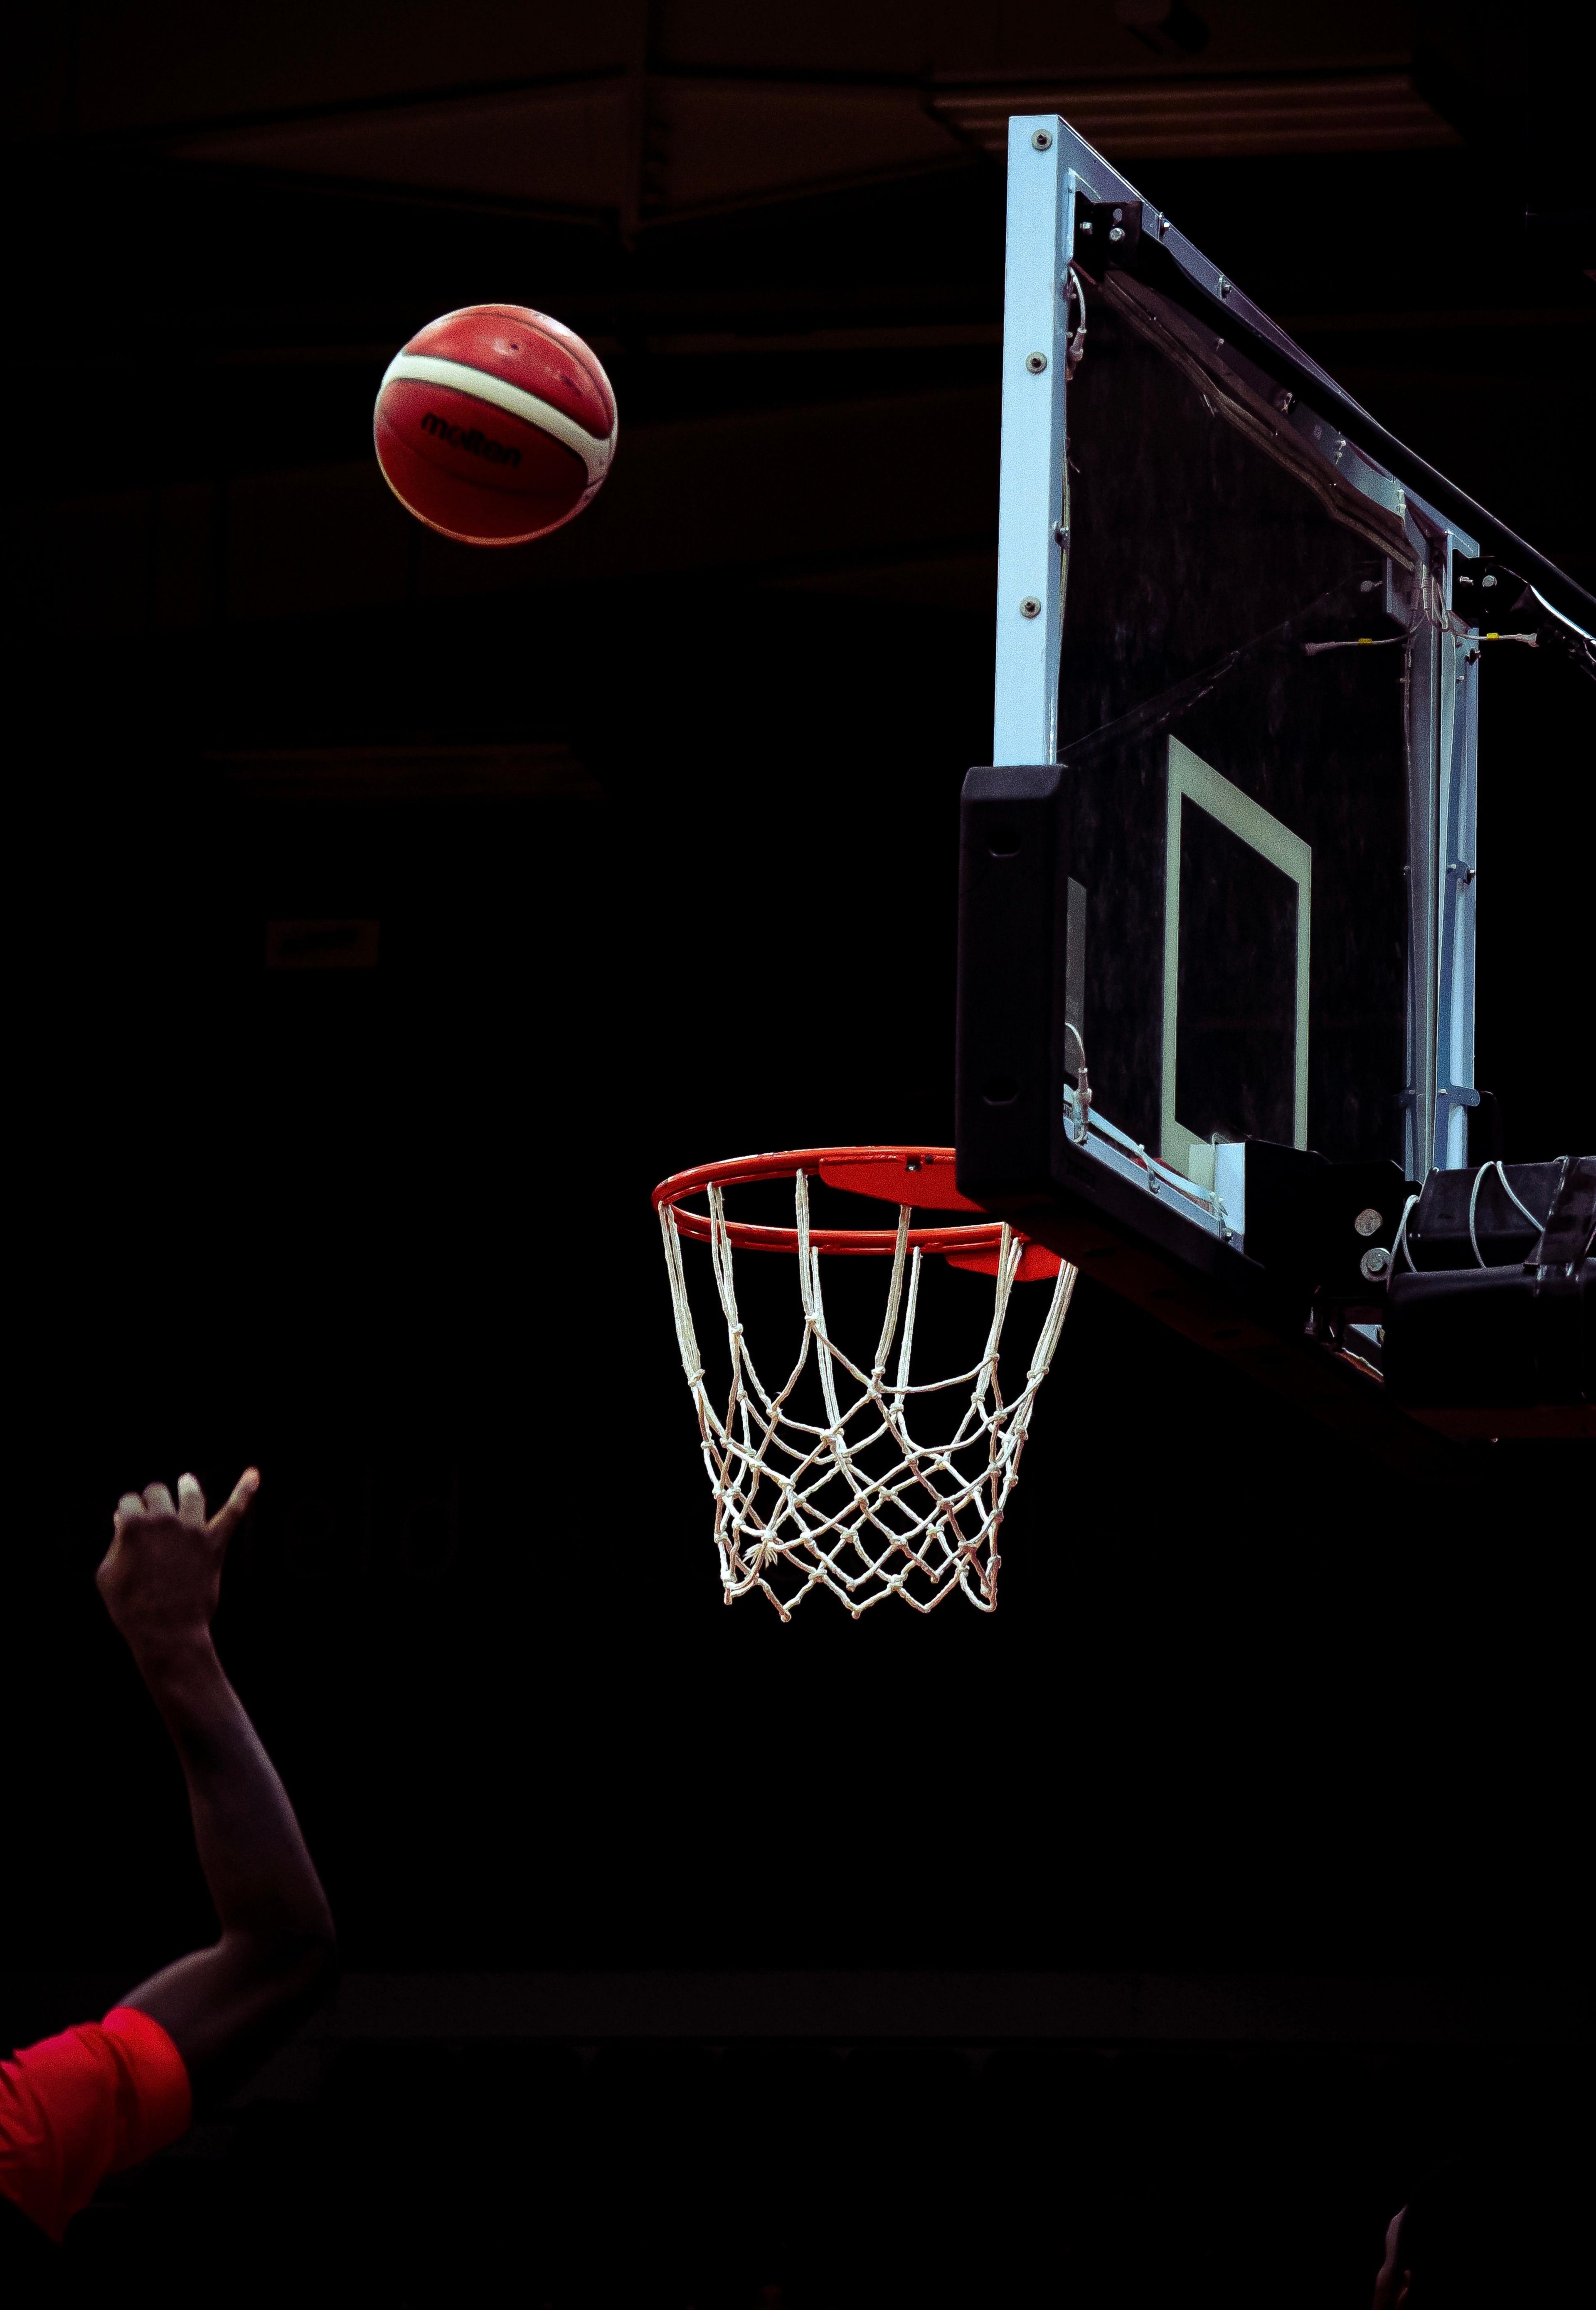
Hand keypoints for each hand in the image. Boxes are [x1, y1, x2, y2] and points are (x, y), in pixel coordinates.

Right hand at [97, 1469, 259, 1658]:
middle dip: (151, 1500)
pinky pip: (233, 1512)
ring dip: (186, 1487)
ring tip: (186, 1483)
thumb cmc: (130, 1607)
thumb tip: (123, 1518)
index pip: (128, 1501)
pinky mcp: (214, 1543)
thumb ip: (115, 1543)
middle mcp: (164, 1521)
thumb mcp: (107, 1575)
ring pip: (191, 1494)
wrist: (166, 1632)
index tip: (127, 1523)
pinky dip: (244, 1491)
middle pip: (157, 1492)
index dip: (127, 1512)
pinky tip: (254, 1475)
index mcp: (133, 1526)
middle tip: (151, 1514)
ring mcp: (192, 1530)